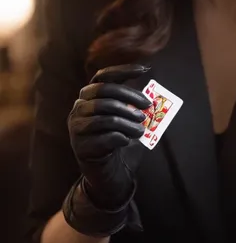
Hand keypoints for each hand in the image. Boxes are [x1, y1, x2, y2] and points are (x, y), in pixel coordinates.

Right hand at [63, 64, 151, 235]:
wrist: (108, 172)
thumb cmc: (119, 140)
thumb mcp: (126, 119)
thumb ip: (134, 105)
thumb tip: (152, 94)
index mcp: (89, 96)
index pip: (103, 76)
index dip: (123, 70)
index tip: (145, 70)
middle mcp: (79, 107)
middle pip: (105, 93)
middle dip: (130, 98)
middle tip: (147, 108)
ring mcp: (76, 126)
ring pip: (106, 116)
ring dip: (129, 123)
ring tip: (141, 130)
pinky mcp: (80, 145)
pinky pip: (105, 137)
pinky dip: (121, 138)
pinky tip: (127, 141)